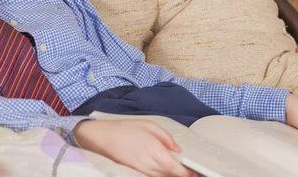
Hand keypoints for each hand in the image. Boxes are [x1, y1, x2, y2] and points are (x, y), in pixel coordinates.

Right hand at [73, 119, 197, 176]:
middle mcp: (147, 161)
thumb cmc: (124, 128)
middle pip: (169, 175)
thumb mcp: (149, 125)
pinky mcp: (135, 171)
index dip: (186, 173)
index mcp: (153, 148)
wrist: (103, 137)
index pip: (174, 167)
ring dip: (171, 176)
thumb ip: (166, 137)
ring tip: (180, 173)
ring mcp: (141, 168)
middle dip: (181, 175)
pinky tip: (165, 172)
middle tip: (192, 173)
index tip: (194, 173)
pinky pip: (152, 176)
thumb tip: (177, 149)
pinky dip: (161, 175)